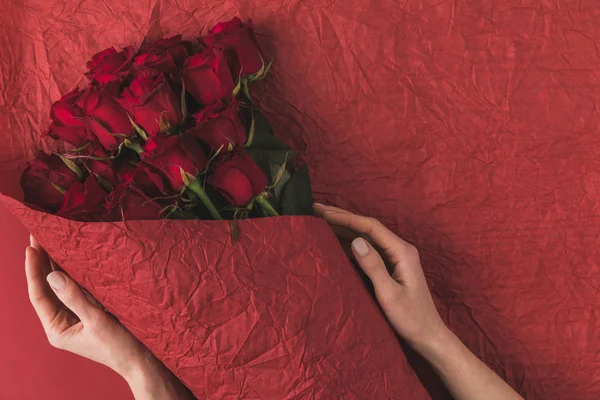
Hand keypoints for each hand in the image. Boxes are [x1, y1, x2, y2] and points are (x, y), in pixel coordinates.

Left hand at [25, 236, 192, 398]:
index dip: (33, 270)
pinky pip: (77, 288)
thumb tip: (53, 276)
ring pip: (61, 286)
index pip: (38, 295)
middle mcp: (63, 322)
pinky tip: (73, 256)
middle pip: (47, 288)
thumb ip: (75, 298)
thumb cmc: (121, 347)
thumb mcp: (97, 322)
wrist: (143, 361)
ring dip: (56, 264)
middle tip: (38, 235)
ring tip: (51, 240)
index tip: (31, 247)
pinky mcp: (91, 311)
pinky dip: (74, 272)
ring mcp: (76, 316)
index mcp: (57, 329)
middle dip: (42, 263)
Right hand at [314, 204, 523, 399]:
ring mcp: (395, 256)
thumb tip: (356, 241)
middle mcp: (399, 249)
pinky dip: (350, 240)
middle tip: (316, 208)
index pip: (370, 227)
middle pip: (368, 226)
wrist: (428, 335)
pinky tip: (337, 239)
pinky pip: (368, 247)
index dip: (346, 218)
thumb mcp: (389, 295)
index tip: (324, 213)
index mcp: (402, 251)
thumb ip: (374, 267)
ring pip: (367, 235)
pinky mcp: (391, 265)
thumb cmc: (411, 318)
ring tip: (322, 219)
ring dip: (345, 226)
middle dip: (342, 216)